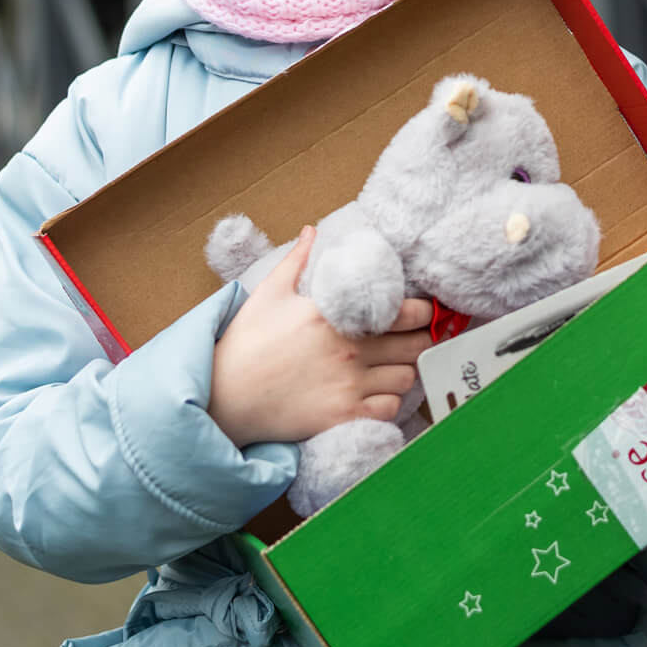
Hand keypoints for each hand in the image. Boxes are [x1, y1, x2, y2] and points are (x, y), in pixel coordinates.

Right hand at [207, 227, 435, 448]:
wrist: (223, 396)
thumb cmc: (245, 344)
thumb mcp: (269, 294)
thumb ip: (296, 260)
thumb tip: (311, 231)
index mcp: (334, 316)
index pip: (405, 311)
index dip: (423, 312)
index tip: (423, 313)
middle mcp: (348, 350)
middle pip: (414, 345)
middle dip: (420, 341)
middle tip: (413, 339)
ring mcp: (348, 385)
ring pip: (406, 378)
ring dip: (403, 371)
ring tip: (391, 366)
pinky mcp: (343, 416)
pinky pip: (390, 409)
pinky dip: (388, 402)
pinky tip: (375, 394)